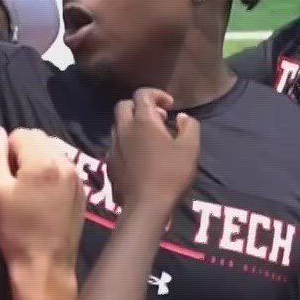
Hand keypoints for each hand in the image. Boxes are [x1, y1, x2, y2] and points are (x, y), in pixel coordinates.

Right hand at [0, 127, 83, 280]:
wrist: (45, 264)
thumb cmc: (15, 230)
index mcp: (43, 160)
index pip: (20, 133)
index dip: (6, 151)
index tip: (3, 176)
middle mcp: (65, 162)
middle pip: (39, 138)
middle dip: (23, 152)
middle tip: (14, 183)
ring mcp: (77, 177)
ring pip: (53, 151)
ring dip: (38, 161)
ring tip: (29, 191)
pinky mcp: (82, 191)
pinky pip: (64, 168)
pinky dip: (51, 173)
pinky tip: (44, 198)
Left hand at [106, 89, 199, 215]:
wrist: (146, 206)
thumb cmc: (171, 174)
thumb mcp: (190, 148)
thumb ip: (190, 126)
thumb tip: (183, 117)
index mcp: (143, 121)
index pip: (142, 94)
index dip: (156, 94)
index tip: (169, 106)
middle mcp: (124, 129)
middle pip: (124, 105)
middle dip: (140, 106)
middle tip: (158, 119)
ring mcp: (113, 146)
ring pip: (118, 125)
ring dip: (132, 124)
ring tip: (150, 138)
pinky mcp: (110, 163)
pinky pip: (116, 144)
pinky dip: (127, 141)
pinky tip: (140, 156)